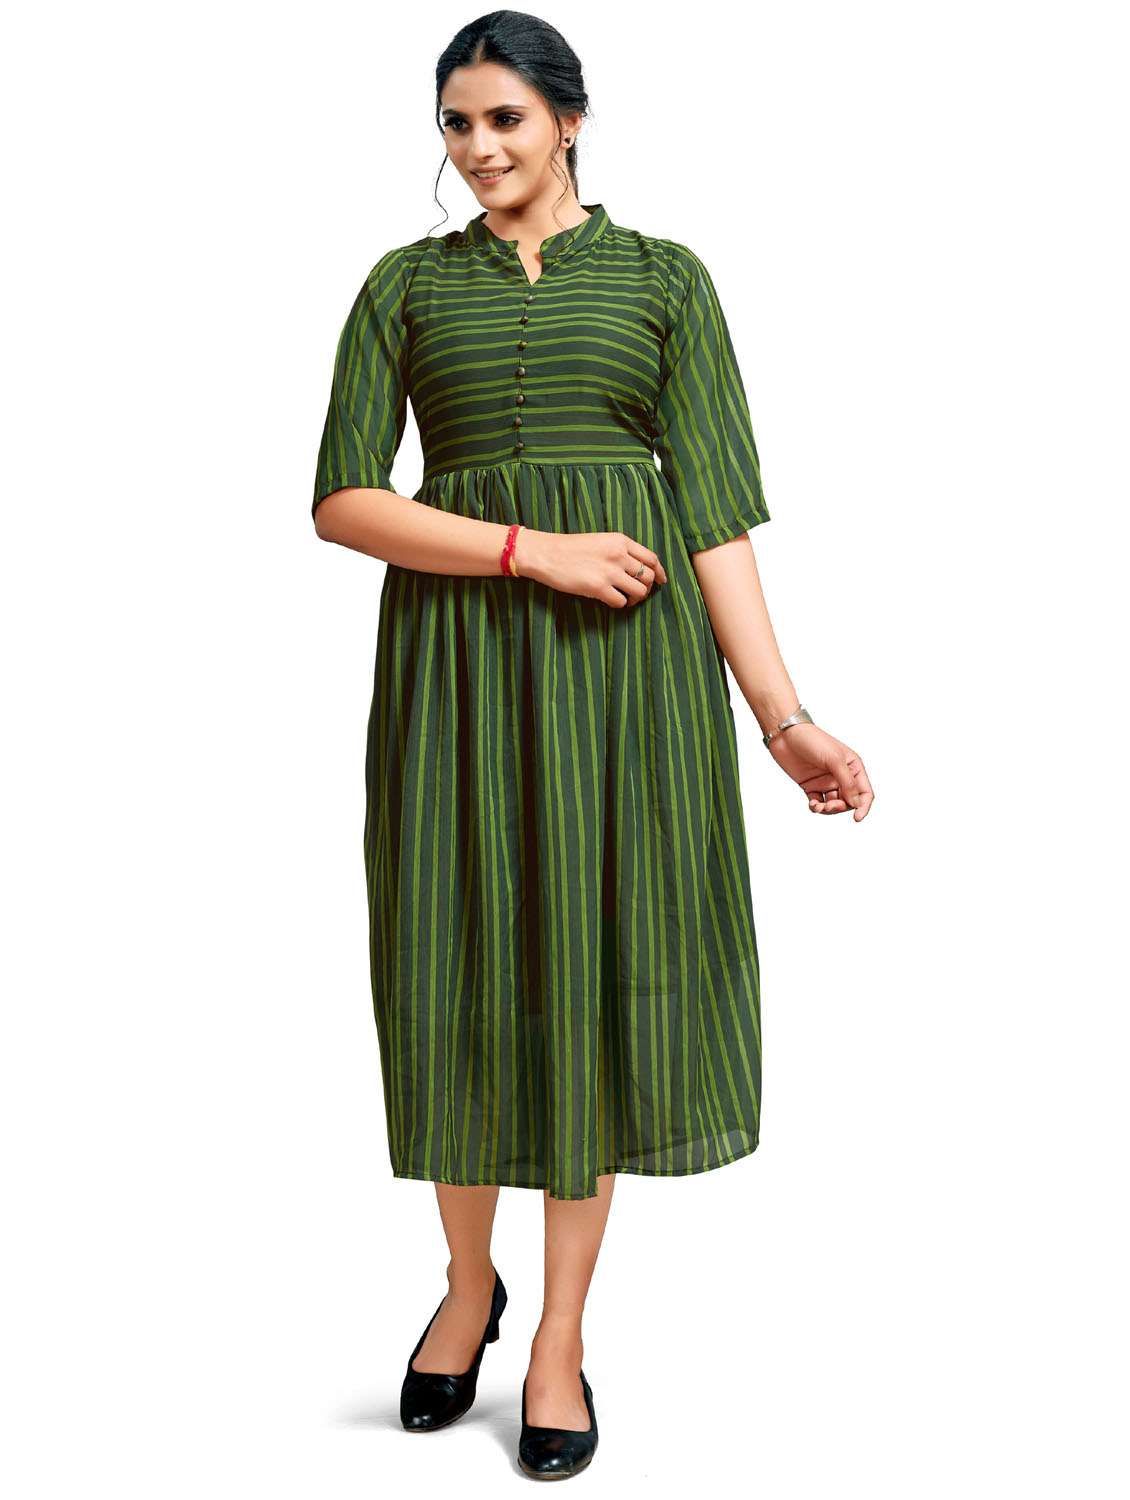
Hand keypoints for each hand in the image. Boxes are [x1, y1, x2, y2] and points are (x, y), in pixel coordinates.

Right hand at [516, 529, 667, 606]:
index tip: (661, 581)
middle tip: (637, 593)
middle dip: (646, 588)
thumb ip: (620, 551)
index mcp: (620, 541)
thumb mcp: (600, 540)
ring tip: (625, 599)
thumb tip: (637, 569)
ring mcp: (610, 572)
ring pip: (639, 592)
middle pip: (648, 577)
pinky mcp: (598, 588)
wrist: (546, 553)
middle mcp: (619, 555)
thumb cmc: (570, 548)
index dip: (660, 572)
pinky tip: (610, 601)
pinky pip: (621, 602)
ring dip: (635, 599)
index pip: (651, 558)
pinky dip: (619, 604)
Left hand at [766, 723, 873, 821]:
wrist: (786, 735)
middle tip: (830, 806)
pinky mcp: (811, 785)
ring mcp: (825, 781)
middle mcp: (841, 775)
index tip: (857, 817)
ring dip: (828, 809)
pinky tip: (813, 804)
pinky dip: (816, 807)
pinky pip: (818, 802)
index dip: (863, 806)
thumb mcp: (834, 760)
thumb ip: (847, 782)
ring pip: (833, 804)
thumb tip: (856, 803)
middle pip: (849, 801)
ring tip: (819, 806)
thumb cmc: (812, 740)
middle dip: (841, 807)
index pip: (864, 792)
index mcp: (853, 767)